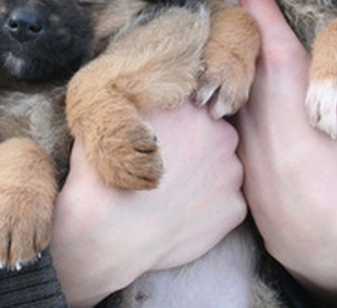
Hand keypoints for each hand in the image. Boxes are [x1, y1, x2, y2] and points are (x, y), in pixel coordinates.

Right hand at [51, 101, 245, 306]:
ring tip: (172, 193)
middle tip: (166, 165)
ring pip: (221, 166)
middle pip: (212, 132)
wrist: (109, 237)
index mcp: (188, 106)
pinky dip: (207, 206)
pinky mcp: (235, 207)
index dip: (175, 120)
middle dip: (195, 144)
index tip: (161, 135)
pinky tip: (181, 214)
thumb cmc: (101, 178)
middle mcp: (219, 133)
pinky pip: (224, 201)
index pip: (191, 102)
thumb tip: (132, 99)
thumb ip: (131, 105)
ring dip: (204, 174)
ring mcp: (232, 171)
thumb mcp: (105, 124)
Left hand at [236, 0, 336, 302]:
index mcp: (284, 71)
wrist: (306, 222)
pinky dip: (236, 89)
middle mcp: (253, 85)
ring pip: (234, 71)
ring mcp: (236, 111)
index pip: (261, 13)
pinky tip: (249, 96)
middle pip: (243, 39)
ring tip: (255, 50)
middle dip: (247, 20)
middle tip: (254, 4)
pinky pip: (230, 100)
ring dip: (242, 57)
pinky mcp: (231, 136)